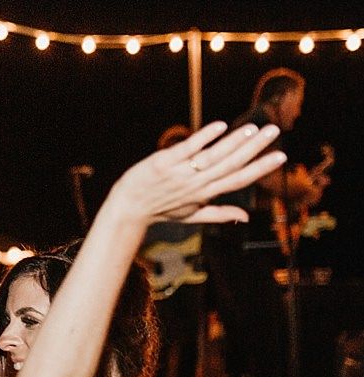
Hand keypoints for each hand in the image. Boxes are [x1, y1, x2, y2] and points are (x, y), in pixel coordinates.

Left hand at [99, 121, 286, 227]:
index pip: (237, 180)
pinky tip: (220, 126)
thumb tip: (246, 216)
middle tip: (274, 131)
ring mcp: (180, 173)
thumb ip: (219, 213)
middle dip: (254, 149)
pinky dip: (204, 138)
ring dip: (234, 142)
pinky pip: (187, 149)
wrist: (128, 208)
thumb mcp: (191, 215)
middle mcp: (195, 184)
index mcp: (204, 195)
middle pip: (230, 165)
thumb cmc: (161, 209)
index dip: (260, 169)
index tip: (281, 156)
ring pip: (213, 157)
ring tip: (254, 128)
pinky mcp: (164, 163)